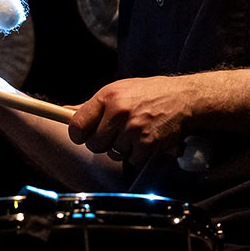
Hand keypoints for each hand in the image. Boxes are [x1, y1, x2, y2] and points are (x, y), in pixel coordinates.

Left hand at [67, 76, 196, 165]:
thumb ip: (91, 105)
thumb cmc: (148, 94)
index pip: (77, 125)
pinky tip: (144, 139)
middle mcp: (119, 113)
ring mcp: (133, 130)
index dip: (77, 134)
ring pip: (112, 153)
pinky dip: (136, 153)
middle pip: (93, 144)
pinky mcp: (147, 145)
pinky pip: (131, 159)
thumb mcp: (118, 90)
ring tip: (132, 133)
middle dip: (101, 142)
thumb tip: (65, 112)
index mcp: (108, 97)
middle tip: (114, 132)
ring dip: (120, 148)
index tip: (82, 135)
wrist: (184, 99)